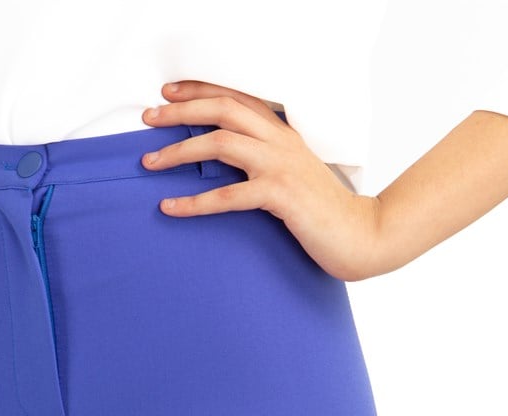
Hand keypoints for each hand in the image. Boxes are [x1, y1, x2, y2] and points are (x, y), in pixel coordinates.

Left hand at [141, 80, 381, 281]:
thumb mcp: (289, 171)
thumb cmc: (318, 208)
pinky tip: (170, 207)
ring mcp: (280, 166)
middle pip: (223, 110)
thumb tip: (219, 156)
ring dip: (179, 150)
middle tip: (148, 118)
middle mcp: (280, 141)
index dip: (200, 90)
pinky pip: (227, 195)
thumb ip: (261, 157)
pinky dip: (193, 201)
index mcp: (282, 132)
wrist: (359, 234)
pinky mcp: (279, 195)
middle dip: (181, 111)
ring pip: (220, 143)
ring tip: (149, 162)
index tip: (168, 93)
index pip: (236, 97)